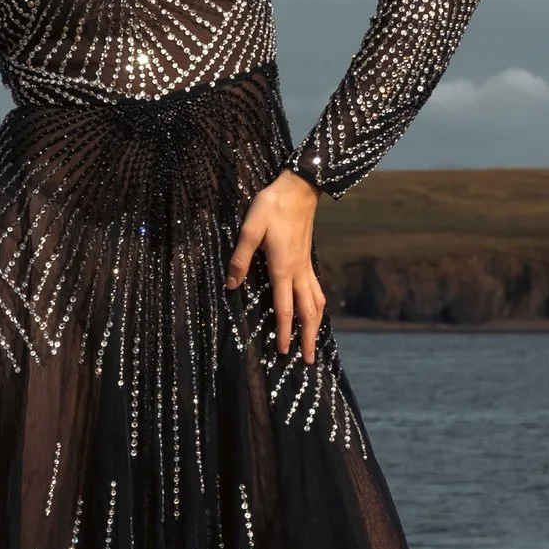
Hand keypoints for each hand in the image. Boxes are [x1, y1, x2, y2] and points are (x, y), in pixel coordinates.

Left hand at [226, 169, 325, 364]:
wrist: (298, 188)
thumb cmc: (272, 207)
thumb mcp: (250, 229)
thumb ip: (240, 259)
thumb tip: (231, 286)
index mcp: (283, 268)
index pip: (285, 309)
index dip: (284, 332)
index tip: (283, 352)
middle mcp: (298, 272)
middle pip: (308, 312)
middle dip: (308, 338)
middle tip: (309, 361)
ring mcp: (306, 266)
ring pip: (317, 303)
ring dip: (316, 325)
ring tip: (314, 342)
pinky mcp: (307, 260)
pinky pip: (317, 290)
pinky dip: (317, 307)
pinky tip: (314, 312)